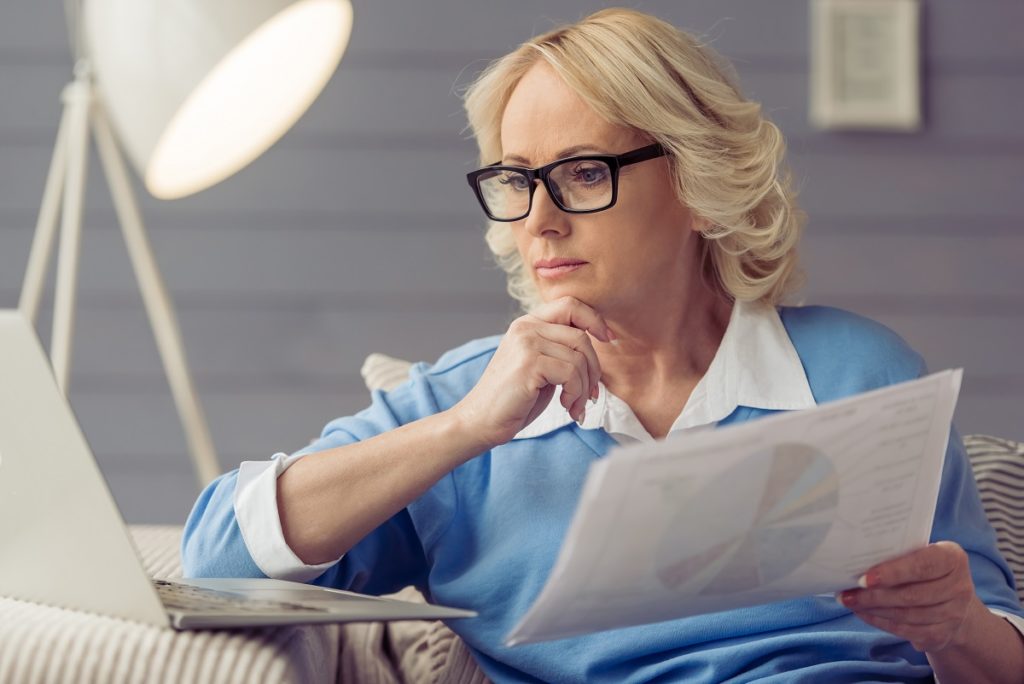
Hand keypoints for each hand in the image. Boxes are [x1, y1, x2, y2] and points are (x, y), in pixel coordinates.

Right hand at [450, 296, 612, 448]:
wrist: (481, 421)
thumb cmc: (513, 398)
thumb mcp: (540, 365)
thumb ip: (560, 349)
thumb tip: (599, 340)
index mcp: (528, 324)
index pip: (570, 304)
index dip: (594, 319)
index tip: (608, 339)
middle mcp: (525, 327)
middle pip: (581, 336)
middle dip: (594, 370)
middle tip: (591, 395)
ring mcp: (526, 343)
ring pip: (579, 358)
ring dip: (584, 389)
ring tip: (575, 406)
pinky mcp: (529, 363)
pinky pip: (571, 373)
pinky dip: (575, 394)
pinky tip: (566, 407)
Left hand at [837, 541, 985, 652]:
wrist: (951, 599)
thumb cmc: (925, 568)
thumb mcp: (919, 553)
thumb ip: (897, 554)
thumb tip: (856, 560)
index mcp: (953, 558)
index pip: (922, 565)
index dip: (893, 572)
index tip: (864, 579)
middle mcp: (960, 587)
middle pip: (912, 595)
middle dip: (874, 596)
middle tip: (846, 593)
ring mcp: (954, 615)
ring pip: (907, 615)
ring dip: (874, 610)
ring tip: (850, 602)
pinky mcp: (943, 635)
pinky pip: (906, 631)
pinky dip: (881, 622)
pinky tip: (864, 613)